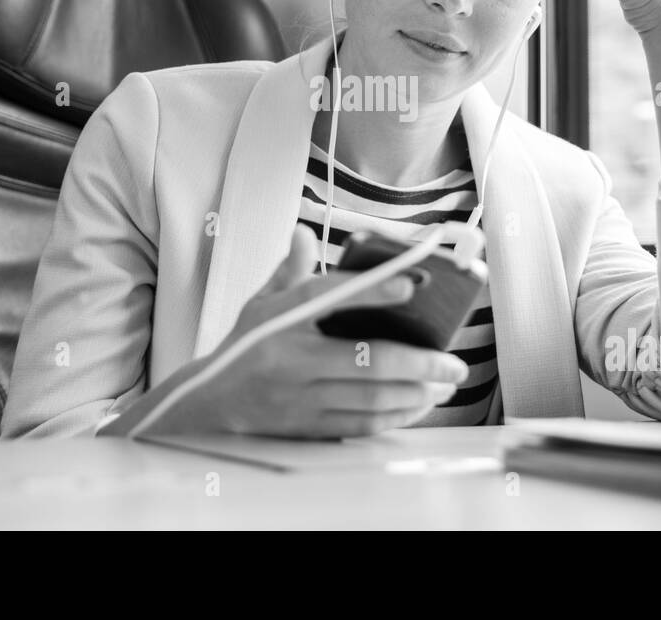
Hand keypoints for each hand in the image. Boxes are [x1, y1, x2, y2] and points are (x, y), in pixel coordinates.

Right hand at [180, 224, 470, 437]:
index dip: (374, 289)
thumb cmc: (244, 347)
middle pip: (367, 359)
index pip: (328, 296)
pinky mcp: (307, 427)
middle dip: (419, 362)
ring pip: (371, 398)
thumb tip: (304, 233)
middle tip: (453, 360)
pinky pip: (361, 424)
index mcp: (279, 319)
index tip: (413, 283)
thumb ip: (289, 271)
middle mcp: (291, 359)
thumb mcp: (260, 304)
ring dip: (416, 392)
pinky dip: (396, 416)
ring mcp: (300, 397)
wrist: (208, 404)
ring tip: (444, 382)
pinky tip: (419, 404)